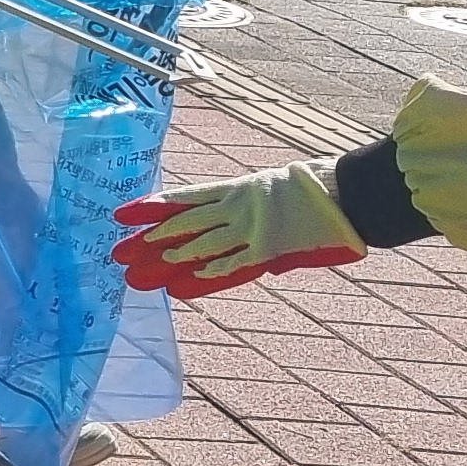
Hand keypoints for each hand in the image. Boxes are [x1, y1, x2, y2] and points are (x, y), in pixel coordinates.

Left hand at [113, 164, 363, 297]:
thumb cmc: (312, 183)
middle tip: (121, 251)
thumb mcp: (271, 183)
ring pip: (203, 244)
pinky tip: (187, 282)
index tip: (125, 213)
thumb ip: (245, 201)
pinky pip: (234, 264)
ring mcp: (252, 227)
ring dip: (174, 257)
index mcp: (237, 187)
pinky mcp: (269, 247)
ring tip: (146, 268)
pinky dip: (211, 273)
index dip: (153, 206)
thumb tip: (224, 210)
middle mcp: (238, 206)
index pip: (185, 198)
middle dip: (152, 238)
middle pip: (185, 224)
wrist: (346, 190)